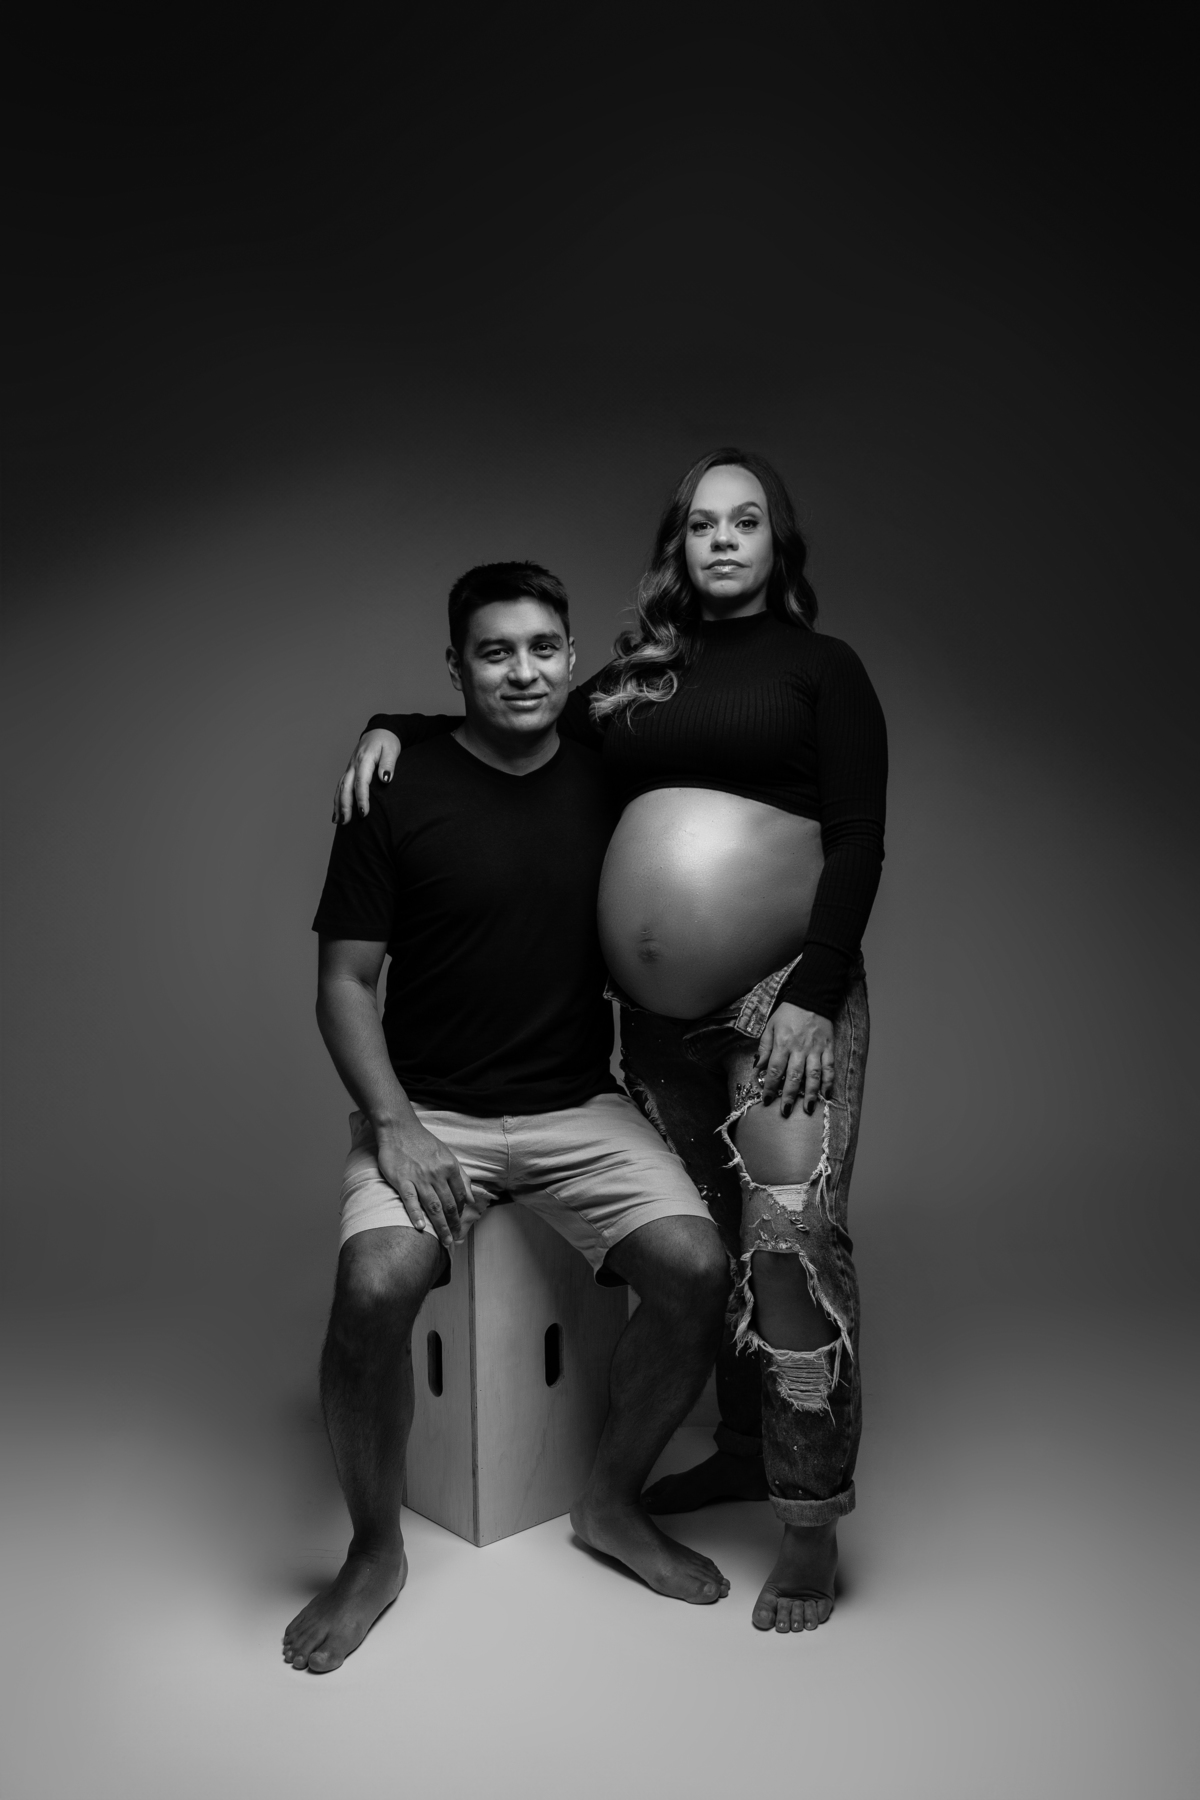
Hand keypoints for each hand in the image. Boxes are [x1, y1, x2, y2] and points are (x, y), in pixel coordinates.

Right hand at [333, 730, 400, 822]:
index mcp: (364, 759)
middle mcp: (354, 764)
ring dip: (338, 805)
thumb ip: (388, 764)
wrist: (379, 731)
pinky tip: (337, 812)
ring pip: (340, 787)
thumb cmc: (387, 741)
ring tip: (339, 821)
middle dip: (345, 805)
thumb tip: (385, 779)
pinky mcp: (350, 770)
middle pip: (346, 787)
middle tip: (347, 822)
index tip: (364, 812)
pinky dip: (337, 799)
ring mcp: (350, 767)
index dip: (361, 798)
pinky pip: (341, 786)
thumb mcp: (392, 750)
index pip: (361, 782)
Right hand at [374, 1118, 473, 1252]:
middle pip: (448, 1205)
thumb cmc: (424, 1143)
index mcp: (450, 1167)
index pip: (459, 1196)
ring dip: (440, 1225)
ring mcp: (419, 1177)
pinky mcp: (402, 1179)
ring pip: (433, 1206)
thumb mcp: (447, 1155)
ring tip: (444, 1240)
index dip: (461, 1212)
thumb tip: (471, 1198)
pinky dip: (416, 1214)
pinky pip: (410, 1200)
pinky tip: (420, 1227)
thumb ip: (461, 1176)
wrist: (400, 1130)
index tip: (459, 1224)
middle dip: (453, 1225)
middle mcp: (437, 1174)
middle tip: (454, 1239)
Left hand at [755, 1002, 834, 1117]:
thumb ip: (764, 1048)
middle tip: (785, 1111)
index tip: (767, 1100)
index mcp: (783, 1043)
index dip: (770, 1087)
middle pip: (794, 1076)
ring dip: (810, 1093)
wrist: (811, 998)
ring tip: (807, 1109)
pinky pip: (830, 1067)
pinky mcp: (829, 1048)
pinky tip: (826, 1095)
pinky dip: (829, 1082)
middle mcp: (800, 1048)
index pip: (775, 1070)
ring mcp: (816, 1049)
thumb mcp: (770, 1027)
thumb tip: (758, 1068)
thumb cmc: (788, 1013)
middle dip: (789, 1096)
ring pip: (813, 1075)